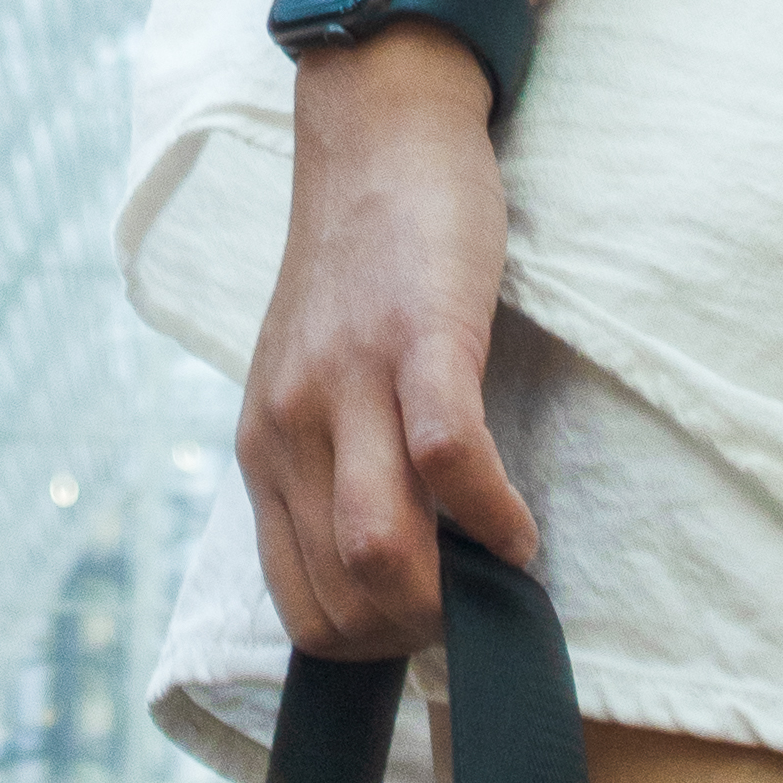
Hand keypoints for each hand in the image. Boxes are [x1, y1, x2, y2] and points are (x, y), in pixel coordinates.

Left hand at [238, 40, 538, 657]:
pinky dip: (492, 516)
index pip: (300, 606)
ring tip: (500, 571)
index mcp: (265, 449)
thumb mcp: (314, 382)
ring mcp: (347, 384)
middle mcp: (290, 428)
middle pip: (343, 595)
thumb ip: (336, 468)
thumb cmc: (363, 267)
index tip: (430, 627)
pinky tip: (518, 524)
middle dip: (419, 633)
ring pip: (378, 549)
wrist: (374, 136)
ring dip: (452, 592)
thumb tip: (393, 571)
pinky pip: (446, 460)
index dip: (372, 646)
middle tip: (475, 608)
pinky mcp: (415, 340)